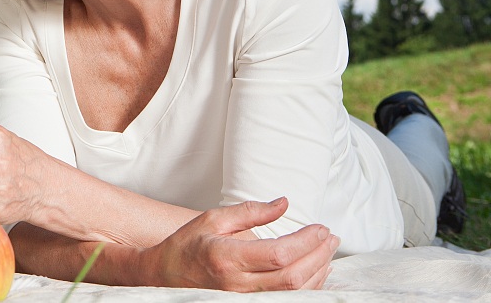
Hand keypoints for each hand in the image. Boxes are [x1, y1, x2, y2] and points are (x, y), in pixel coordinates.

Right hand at [139, 198, 337, 290]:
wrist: (165, 276)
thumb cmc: (187, 245)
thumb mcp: (212, 219)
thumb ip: (250, 212)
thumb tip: (283, 203)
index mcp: (227, 257)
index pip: (279, 254)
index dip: (306, 242)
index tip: (320, 228)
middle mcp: (238, 284)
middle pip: (293, 277)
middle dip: (319, 256)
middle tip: (331, 237)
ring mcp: (244, 299)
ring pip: (295, 293)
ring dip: (319, 271)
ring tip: (328, 250)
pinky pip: (287, 299)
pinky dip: (308, 286)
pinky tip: (315, 270)